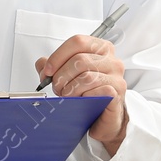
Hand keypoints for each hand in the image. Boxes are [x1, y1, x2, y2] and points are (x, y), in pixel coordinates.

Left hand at [37, 34, 127, 152]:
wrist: (101, 118)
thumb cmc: (86, 93)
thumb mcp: (66, 75)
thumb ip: (52, 66)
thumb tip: (43, 65)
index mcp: (100, 49)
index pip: (77, 42)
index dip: (58, 56)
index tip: (48, 71)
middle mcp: (112, 61)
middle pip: (79, 60)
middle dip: (61, 76)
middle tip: (58, 88)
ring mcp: (117, 77)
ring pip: (86, 77)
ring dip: (70, 90)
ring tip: (68, 96)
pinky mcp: (117, 94)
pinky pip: (96, 92)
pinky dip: (83, 98)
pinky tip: (81, 101)